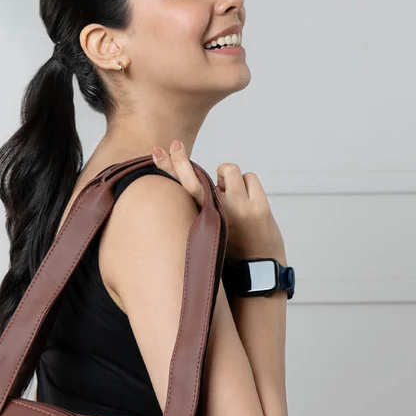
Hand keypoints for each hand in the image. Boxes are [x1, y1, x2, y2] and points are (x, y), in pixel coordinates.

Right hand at [150, 140, 285, 259]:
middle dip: (181, 161)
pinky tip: (249, 201)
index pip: (181, 190)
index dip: (168, 168)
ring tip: (233, 197)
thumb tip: (201, 177)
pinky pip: (249, 177)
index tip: (156, 150)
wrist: (259, 270)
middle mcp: (217, 214)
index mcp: (203, 220)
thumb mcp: (210, 230)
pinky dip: (248, 185)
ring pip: (228, 170)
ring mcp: (239, 209)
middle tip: (175, 145)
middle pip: (195, 179)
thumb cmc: (231, 247)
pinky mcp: (259, 207)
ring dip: (229, 178)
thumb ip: (203, 207)